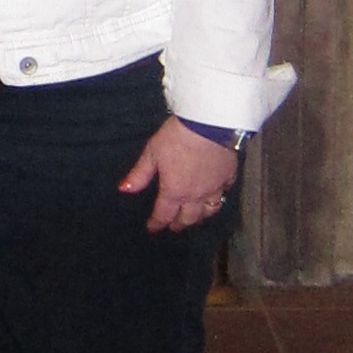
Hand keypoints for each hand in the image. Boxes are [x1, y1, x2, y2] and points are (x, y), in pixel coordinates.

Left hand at [120, 117, 237, 234]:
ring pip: (209, 210)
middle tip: (174, 226)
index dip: (157, 223)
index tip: (153, 228)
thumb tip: (124, 189)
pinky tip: (217, 193)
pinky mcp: (228, 176)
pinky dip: (219, 196)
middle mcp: (195, 195)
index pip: (164, 214)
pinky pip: (225, 192)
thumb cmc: (177, 137)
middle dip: (179, 224)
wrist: (207, 124)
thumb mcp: (152, 153)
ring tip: (196, 216)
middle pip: (188, 217)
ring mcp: (214, 187)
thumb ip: (139, 175)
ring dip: (201, 216)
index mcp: (174, 191)